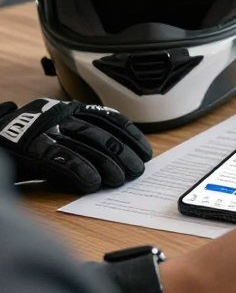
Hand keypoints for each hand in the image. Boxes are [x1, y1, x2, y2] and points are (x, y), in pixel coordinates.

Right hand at [0, 98, 151, 192]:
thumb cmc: (33, 143)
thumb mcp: (62, 135)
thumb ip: (86, 143)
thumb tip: (120, 161)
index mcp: (73, 109)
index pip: (110, 119)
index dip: (131, 136)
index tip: (146, 152)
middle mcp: (63, 115)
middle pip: (102, 134)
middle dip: (123, 154)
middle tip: (137, 171)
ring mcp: (48, 128)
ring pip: (86, 144)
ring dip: (108, 164)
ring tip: (120, 180)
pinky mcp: (33, 145)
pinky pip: (63, 157)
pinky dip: (81, 170)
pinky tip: (93, 183)